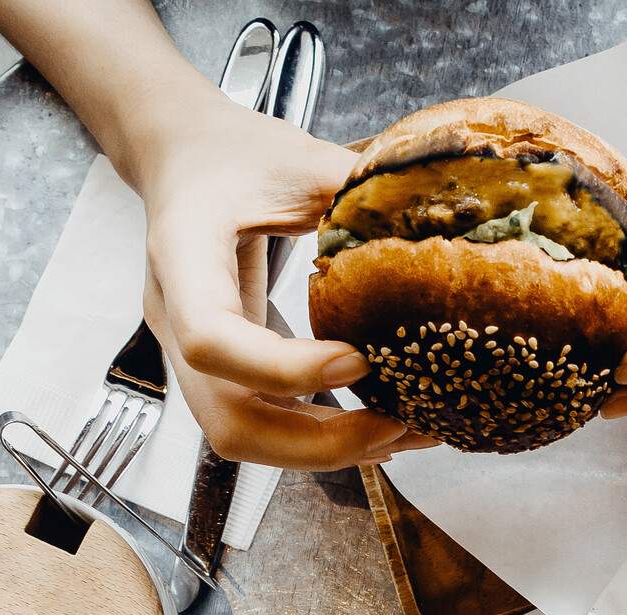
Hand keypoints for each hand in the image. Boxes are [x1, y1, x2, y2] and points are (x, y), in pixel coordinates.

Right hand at [135, 99, 431, 469]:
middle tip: (397, 426)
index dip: (286, 369)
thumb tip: (451, 215)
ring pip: (243, 436)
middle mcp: (175, 319)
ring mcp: (190, 354)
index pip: (213, 341)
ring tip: (402, 433)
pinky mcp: (220, 368)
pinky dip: (317, 435)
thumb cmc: (232, 152)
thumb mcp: (295, 155)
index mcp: (182, 258)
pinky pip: (260, 420)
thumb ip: (356, 191)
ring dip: (323, 450)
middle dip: (316, 442)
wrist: (181, 156)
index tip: (360, 362)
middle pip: (228, 421)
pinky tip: (378, 426)